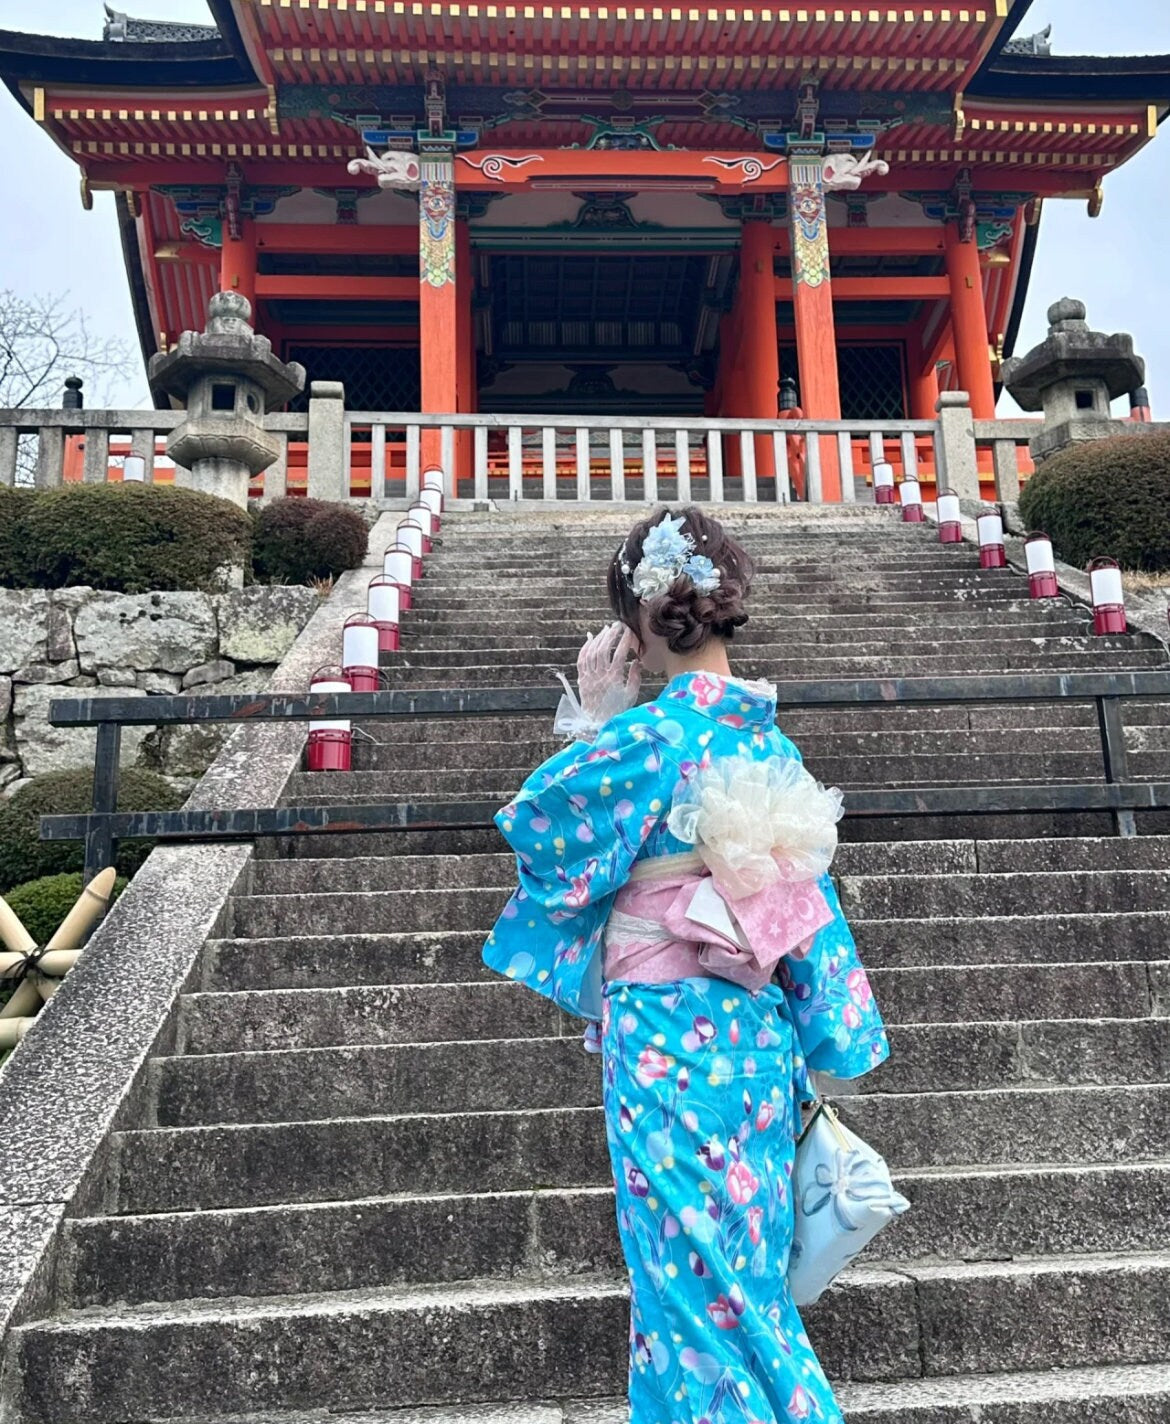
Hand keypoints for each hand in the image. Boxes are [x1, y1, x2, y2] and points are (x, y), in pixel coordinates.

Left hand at [552, 623, 640, 741]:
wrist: (597, 723)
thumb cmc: (617, 710)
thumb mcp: (631, 695)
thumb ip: (635, 677)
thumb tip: (636, 660)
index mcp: (614, 679)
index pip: (619, 654)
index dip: (624, 641)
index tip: (629, 631)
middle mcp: (599, 676)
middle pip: (604, 650)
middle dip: (611, 635)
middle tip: (618, 625)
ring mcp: (589, 677)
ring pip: (592, 652)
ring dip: (599, 638)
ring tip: (606, 629)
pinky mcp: (582, 679)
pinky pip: (581, 660)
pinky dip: (585, 648)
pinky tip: (590, 639)